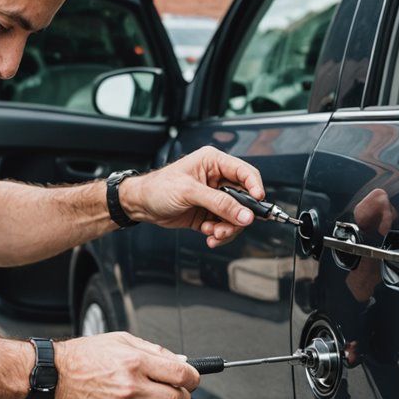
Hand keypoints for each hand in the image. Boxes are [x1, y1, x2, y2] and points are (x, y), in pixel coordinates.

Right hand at [53, 332, 199, 398]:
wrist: (57, 375)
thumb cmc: (86, 355)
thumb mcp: (122, 340)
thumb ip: (155, 351)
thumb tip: (180, 361)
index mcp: (135, 362)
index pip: (181, 374)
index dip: (194, 377)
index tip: (193, 378)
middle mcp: (131, 386)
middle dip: (183, 395)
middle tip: (179, 390)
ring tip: (147, 394)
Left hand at [120, 146, 263, 247]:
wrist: (140, 205)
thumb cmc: (158, 188)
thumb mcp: (190, 192)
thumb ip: (219, 203)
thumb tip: (244, 214)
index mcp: (214, 162)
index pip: (245, 173)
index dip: (255, 188)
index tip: (258, 203)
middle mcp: (217, 179)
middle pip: (244, 199)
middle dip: (238, 216)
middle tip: (228, 227)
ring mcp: (214, 198)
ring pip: (235, 216)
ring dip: (227, 228)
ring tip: (213, 233)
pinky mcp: (209, 214)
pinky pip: (224, 226)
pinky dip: (219, 234)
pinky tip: (209, 235)